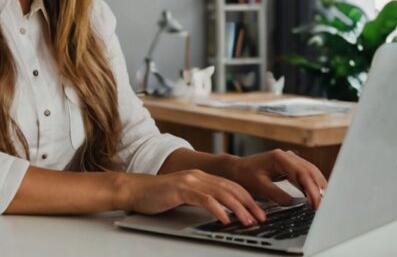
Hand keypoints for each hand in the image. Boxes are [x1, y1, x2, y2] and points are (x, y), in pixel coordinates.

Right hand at [123, 169, 267, 224]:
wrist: (135, 190)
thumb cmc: (158, 195)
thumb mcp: (185, 195)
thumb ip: (202, 198)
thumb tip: (223, 211)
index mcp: (201, 176)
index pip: (231, 185)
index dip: (248, 198)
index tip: (260, 211)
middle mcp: (198, 175)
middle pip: (231, 188)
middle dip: (249, 204)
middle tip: (261, 217)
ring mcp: (189, 181)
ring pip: (221, 193)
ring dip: (238, 208)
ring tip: (248, 221)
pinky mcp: (181, 189)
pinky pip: (204, 199)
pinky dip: (218, 209)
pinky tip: (225, 219)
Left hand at [227, 149, 327, 208]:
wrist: (236, 169)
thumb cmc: (245, 175)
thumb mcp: (259, 186)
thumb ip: (277, 194)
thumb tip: (294, 202)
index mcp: (280, 158)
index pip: (302, 173)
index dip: (312, 189)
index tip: (316, 203)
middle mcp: (287, 155)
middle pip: (310, 170)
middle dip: (319, 188)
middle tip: (323, 206)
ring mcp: (290, 159)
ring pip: (311, 171)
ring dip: (318, 186)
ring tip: (323, 202)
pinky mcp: (290, 165)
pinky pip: (306, 173)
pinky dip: (312, 183)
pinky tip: (316, 194)